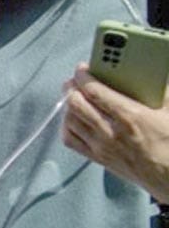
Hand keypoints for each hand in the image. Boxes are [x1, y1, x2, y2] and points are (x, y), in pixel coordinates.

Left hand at [63, 64, 168, 202]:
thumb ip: (159, 90)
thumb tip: (149, 73)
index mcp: (130, 117)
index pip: (94, 91)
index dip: (83, 76)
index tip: (82, 68)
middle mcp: (111, 132)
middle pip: (76, 104)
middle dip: (71, 88)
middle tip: (75, 80)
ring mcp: (102, 147)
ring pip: (70, 120)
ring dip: (68, 105)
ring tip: (73, 95)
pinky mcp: (98, 159)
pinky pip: (70, 140)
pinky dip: (67, 126)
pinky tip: (73, 118)